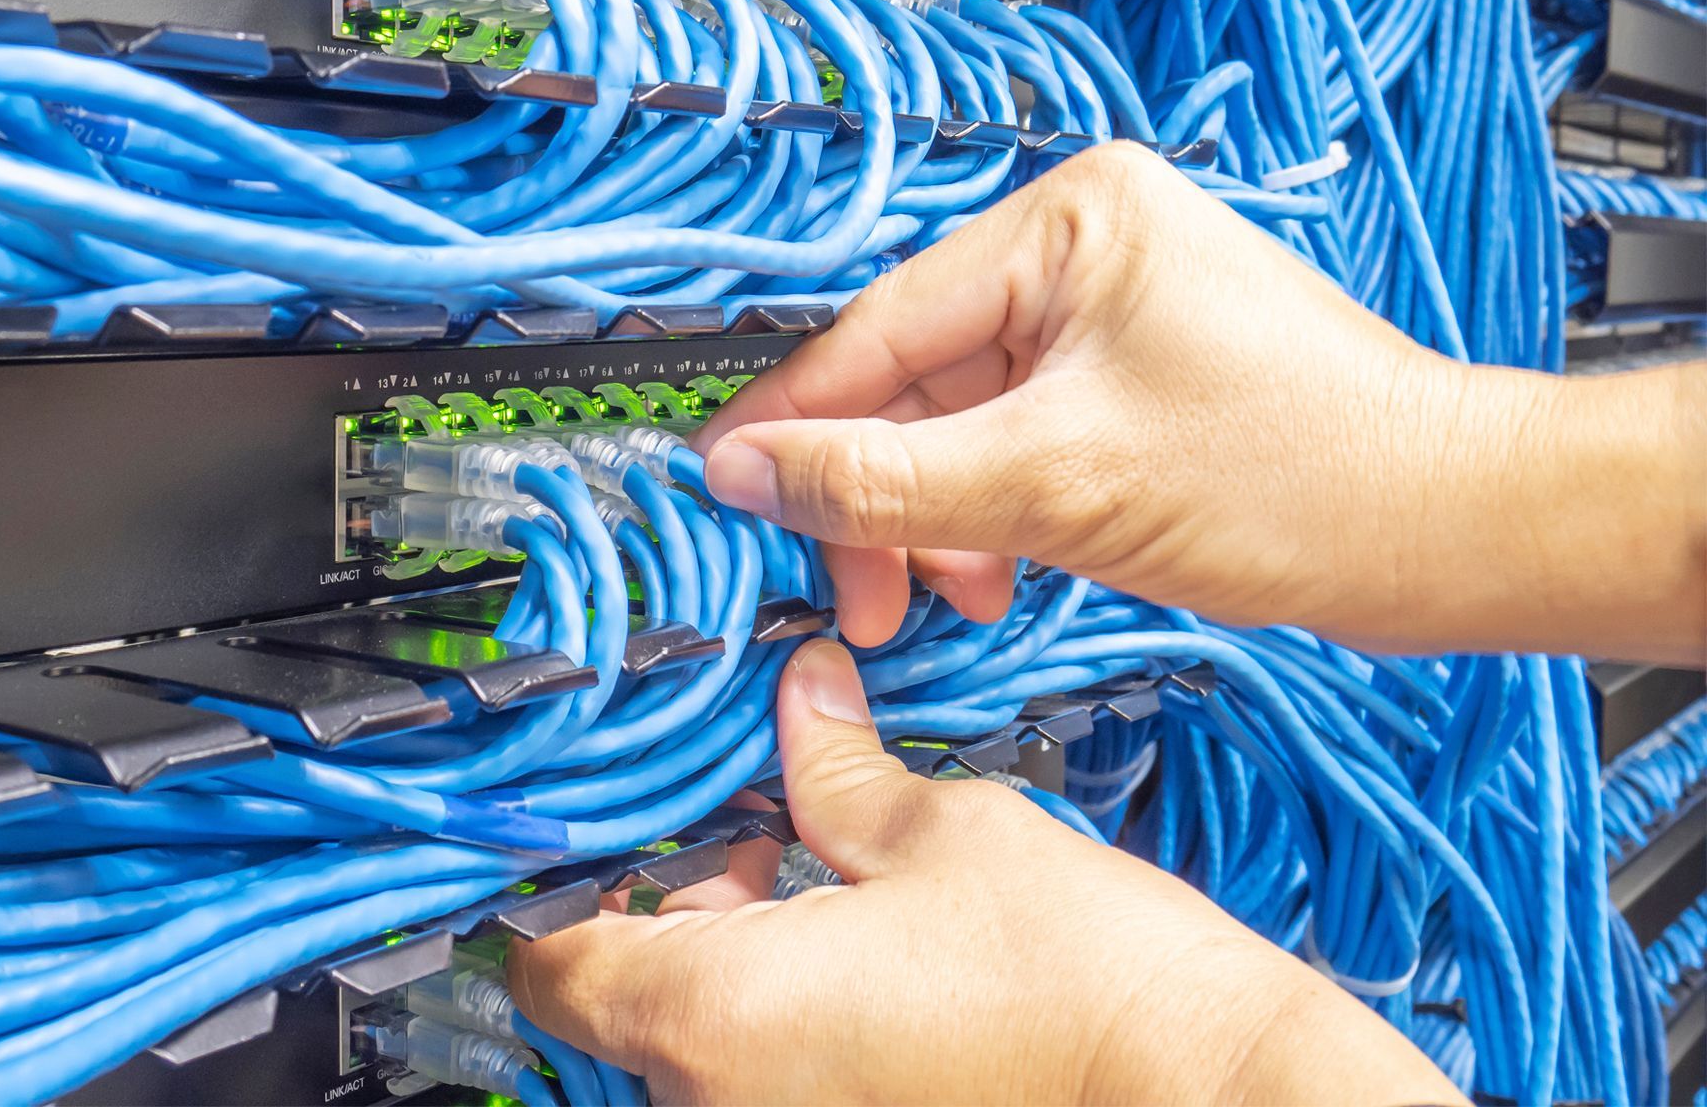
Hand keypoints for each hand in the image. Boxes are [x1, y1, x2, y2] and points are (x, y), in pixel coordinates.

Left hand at [509, 639, 1466, 1105]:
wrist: (1208, 1092)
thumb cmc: (1082, 977)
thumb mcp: (940, 832)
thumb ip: (835, 764)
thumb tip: (800, 695)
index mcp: (715, 1016)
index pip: (551, 963)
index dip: (564, 888)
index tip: (611, 830)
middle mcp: (724, 1106)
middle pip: (623, 1003)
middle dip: (674, 909)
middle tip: (755, 833)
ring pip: (695, 1049)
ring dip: (729, 965)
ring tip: (821, 884)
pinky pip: (765, 1085)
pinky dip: (780, 1026)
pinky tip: (863, 962)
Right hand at [693, 144, 1706, 661]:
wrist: (1446, 534)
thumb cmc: (1295, 479)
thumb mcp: (1051, 484)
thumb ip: (880, 479)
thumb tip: (746, 471)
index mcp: (1067, 219)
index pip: (882, 327)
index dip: (795, 420)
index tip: (725, 486)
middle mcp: (1087, 246)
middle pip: (919, 376)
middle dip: (883, 493)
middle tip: (859, 591)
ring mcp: (1114, 312)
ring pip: (966, 420)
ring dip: (939, 516)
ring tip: (950, 596)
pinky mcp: (1138, 377)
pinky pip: (1022, 439)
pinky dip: (996, 512)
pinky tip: (998, 572)